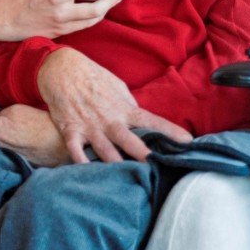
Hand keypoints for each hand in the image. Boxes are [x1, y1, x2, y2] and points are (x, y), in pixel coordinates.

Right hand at [36, 48, 191, 162]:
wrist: (62, 68)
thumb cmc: (92, 77)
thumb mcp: (116, 86)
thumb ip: (129, 105)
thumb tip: (142, 120)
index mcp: (123, 108)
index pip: (151, 120)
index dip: (170, 131)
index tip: (188, 142)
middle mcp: (109, 119)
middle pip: (129, 141)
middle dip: (144, 155)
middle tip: (158, 169)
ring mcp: (89, 126)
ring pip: (105, 150)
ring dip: (116, 166)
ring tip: (128, 181)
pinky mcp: (70, 129)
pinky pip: (75, 150)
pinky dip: (81, 163)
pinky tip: (88, 175)